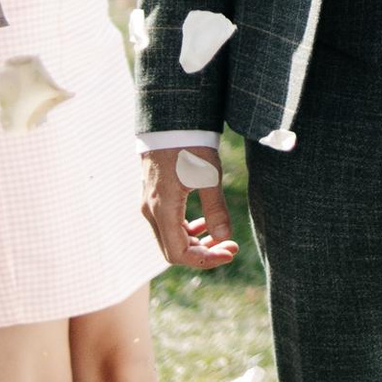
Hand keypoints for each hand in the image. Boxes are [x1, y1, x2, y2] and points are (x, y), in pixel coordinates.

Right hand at [142, 143, 238, 269]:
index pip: (179, 253)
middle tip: (231, 246)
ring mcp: (150, 204)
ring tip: (222, 237)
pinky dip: (187, 230)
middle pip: (173, 250)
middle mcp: (151, 210)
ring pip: (170, 238)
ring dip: (196, 243)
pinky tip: (205, 223)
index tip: (230, 252)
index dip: (206, 260)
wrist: (169, 121)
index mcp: (162, 209)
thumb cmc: (189, 144)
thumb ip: (215, 208)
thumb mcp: (208, 175)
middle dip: (203, 254)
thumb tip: (224, 237)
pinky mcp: (154, 196)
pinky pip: (168, 224)